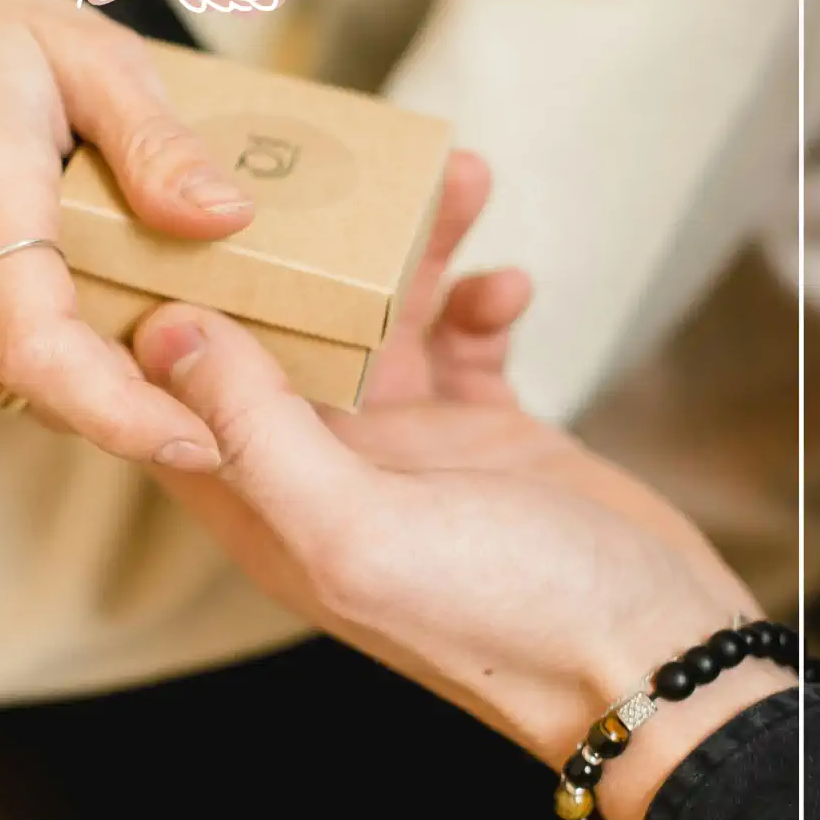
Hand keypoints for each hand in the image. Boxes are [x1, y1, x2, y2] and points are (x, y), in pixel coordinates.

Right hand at [0, 0, 251, 469]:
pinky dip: (42, 361)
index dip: (121, 412)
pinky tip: (74, 305)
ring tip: (145, 325)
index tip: (196, 443)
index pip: (40, 343)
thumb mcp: (87, 51)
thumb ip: (156, 144)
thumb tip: (226, 220)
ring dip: (90, 380)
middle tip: (209, 381)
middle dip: (134, 402)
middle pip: (42, 383)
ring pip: (18, 386)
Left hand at [133, 177, 793, 819]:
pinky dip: (479, 303)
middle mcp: (325, 471)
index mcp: (269, 504)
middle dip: (303, 249)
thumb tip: (167, 332)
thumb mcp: (356, 526)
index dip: (164, 309)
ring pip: (380, 322)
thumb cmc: (502, 614)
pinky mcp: (481, 433)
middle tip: (331, 162)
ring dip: (411, 253)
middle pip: (282, 336)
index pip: (179, 397)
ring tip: (454, 181)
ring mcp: (405, 450)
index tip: (168, 212)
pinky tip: (508, 288)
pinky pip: (462, 341)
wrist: (655, 657)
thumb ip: (256, 432)